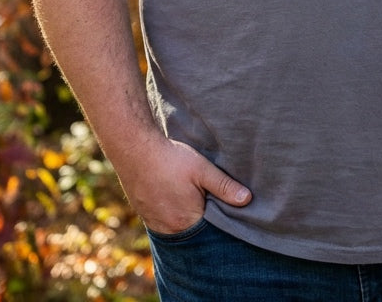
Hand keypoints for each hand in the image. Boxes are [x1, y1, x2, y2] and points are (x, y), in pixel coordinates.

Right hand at [113, 132, 251, 233]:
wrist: (134, 149)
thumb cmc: (170, 158)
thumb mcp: (202, 169)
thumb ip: (224, 186)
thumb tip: (247, 200)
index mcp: (186, 221)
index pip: (209, 231)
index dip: (218, 221)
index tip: (224, 210)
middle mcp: (169, 229)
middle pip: (193, 231)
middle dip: (203, 220)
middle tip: (208, 201)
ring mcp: (154, 222)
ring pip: (177, 226)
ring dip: (186, 217)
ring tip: (191, 199)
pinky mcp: (144, 213)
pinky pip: (163, 221)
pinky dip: (172, 213)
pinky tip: (175, 198)